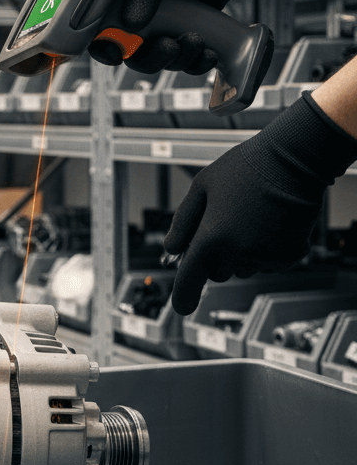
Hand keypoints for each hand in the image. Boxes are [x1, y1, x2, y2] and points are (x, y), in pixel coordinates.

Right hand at [91, 0, 285, 74]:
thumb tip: (131, 25)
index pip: (100, 30)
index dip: (103, 47)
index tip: (116, 55)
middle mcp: (139, 14)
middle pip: (132, 55)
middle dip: (150, 58)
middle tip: (169, 46)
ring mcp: (165, 27)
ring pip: (161, 61)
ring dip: (178, 60)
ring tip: (196, 40)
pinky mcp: (188, 34)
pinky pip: (188, 62)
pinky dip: (197, 64)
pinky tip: (209, 54)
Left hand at [164, 93, 356, 314]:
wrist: (293, 158)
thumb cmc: (245, 168)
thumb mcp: (201, 186)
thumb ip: (182, 222)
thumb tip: (171, 249)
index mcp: (212, 237)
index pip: (190, 281)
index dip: (182, 297)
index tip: (182, 306)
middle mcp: (239, 252)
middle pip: (216, 273)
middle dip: (213, 257)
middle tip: (221, 225)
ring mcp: (266, 256)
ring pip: (242, 269)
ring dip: (239, 254)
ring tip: (247, 217)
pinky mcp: (289, 255)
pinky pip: (267, 263)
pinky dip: (263, 250)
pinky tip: (267, 222)